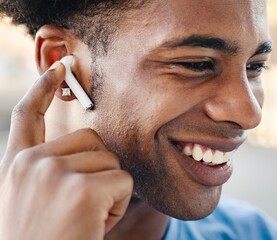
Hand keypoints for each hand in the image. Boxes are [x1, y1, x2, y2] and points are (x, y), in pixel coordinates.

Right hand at [0, 62, 132, 239]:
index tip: (60, 67)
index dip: (43, 88)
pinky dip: (118, 205)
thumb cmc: (44, 239)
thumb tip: (89, 146)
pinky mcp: (80, 189)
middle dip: (98, 170)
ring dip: (108, 190)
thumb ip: (49, 168)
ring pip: (110, 160)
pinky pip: (123, 182)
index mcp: (16, 166)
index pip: (27, 116)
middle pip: (91, 140)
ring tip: (85, 219)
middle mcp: (30, 163)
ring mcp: (53, 173)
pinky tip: (95, 225)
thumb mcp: (33, 201)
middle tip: (81, 207)